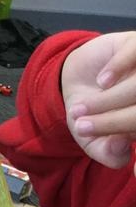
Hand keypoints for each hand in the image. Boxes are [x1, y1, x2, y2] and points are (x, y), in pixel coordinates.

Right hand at [61, 31, 135, 172]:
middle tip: (82, 128)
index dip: (129, 142)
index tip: (113, 150)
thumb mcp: (92, 141)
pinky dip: (118, 69)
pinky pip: (135, 53)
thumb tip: (122, 151)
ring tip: (80, 109)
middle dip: (113, 122)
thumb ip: (107, 153)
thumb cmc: (90, 114)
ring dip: (109, 100)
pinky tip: (103, 81)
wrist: (76, 79)